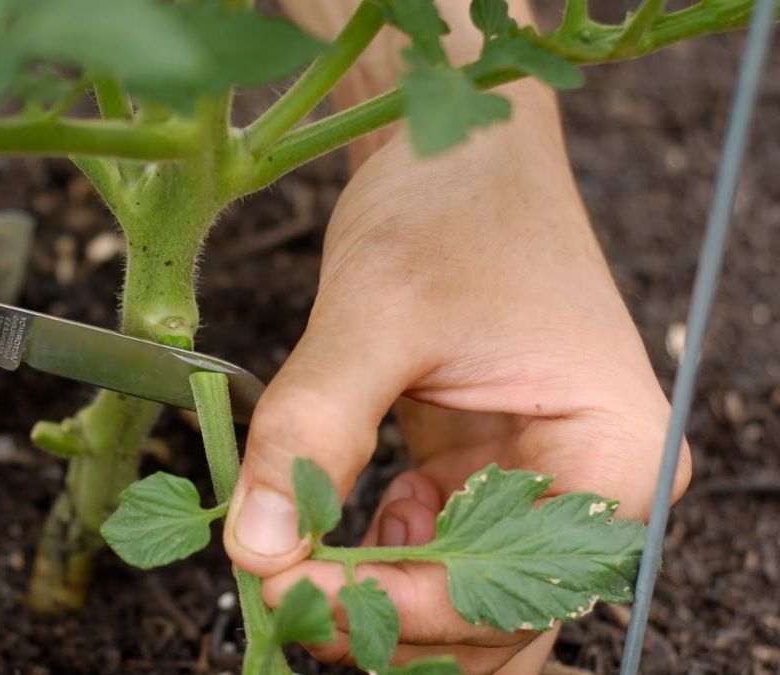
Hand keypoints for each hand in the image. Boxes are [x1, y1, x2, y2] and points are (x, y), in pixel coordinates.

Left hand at [222, 77, 690, 672]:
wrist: (458, 144)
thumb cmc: (448, 206)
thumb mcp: (376, 313)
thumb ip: (314, 431)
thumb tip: (255, 549)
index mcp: (614, 456)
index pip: (511, 589)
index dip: (395, 609)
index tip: (283, 591)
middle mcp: (591, 489)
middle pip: (491, 619)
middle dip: (381, 619)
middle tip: (271, 592)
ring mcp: (535, 486)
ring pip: (457, 602)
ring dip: (371, 600)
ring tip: (288, 567)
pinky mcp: (479, 473)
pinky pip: (430, 555)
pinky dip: (369, 560)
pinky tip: (325, 525)